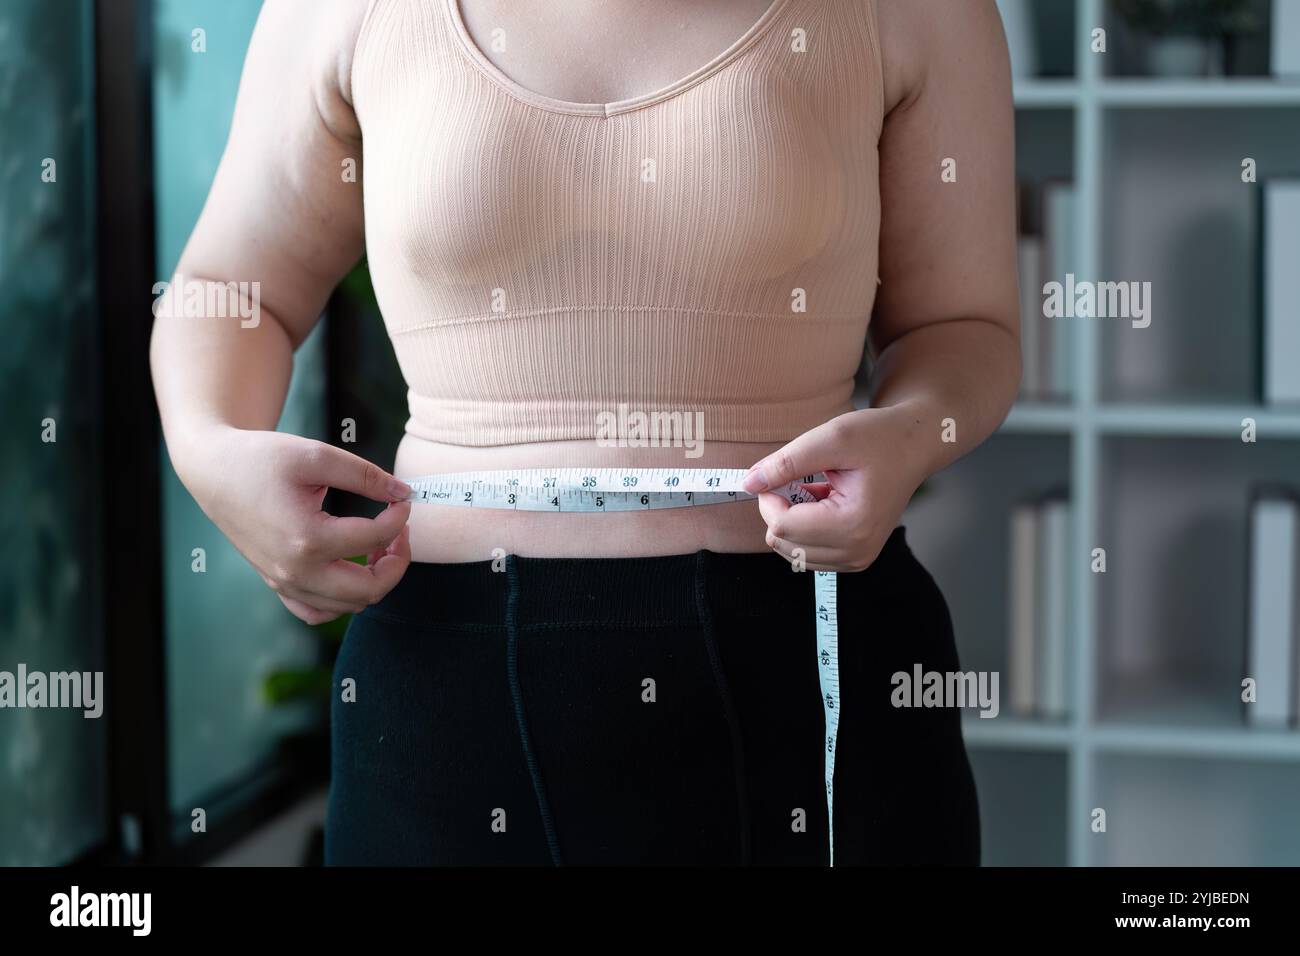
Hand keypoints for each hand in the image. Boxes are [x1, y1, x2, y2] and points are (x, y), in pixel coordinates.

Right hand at [179, 427, 412, 623]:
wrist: (215, 471)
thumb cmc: (262, 458)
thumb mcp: (318, 455)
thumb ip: (366, 476)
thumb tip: (404, 494)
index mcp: (307, 539)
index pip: (375, 538)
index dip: (399, 517)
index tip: (402, 499)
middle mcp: (295, 572)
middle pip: (369, 590)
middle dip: (397, 561)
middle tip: (400, 530)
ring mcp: (285, 583)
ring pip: (349, 605)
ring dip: (375, 579)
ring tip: (378, 544)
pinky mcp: (278, 585)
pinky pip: (319, 612)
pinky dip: (344, 598)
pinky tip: (351, 566)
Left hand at [742, 406, 928, 572]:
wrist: (913, 446)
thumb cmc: (878, 437)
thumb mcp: (830, 438)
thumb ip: (786, 463)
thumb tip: (749, 483)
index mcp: (854, 525)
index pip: (782, 526)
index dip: (769, 496)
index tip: (780, 471)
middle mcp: (857, 551)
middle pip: (783, 543)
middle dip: (780, 509)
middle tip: (801, 478)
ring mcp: (857, 559)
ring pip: (791, 551)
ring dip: (792, 520)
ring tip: (817, 490)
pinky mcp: (854, 559)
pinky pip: (806, 553)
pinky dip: (803, 529)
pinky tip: (822, 504)